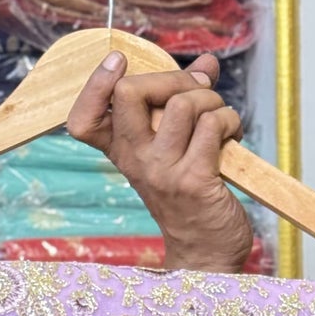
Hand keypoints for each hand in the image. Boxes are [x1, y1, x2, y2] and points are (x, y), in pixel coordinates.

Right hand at [66, 50, 252, 273]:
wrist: (206, 253)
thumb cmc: (192, 200)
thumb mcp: (176, 151)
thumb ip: (184, 103)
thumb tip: (206, 64)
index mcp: (122, 153)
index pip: (83, 119)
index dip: (95, 82)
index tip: (119, 62)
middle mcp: (136, 161)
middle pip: (131, 91)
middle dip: (174, 78)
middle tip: (198, 94)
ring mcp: (163, 171)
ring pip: (182, 103)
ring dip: (212, 102)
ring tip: (221, 121)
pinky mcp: (195, 180)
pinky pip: (212, 125)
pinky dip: (229, 121)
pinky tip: (232, 137)